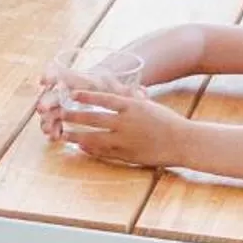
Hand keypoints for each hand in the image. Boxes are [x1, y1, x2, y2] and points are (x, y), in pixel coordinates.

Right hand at [37, 52, 144, 140]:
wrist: (107, 87)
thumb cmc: (115, 90)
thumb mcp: (123, 91)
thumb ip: (131, 94)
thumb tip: (143, 92)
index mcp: (84, 80)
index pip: (65, 74)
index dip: (52, 74)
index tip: (44, 80)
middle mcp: (70, 89)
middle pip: (55, 93)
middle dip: (47, 101)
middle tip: (42, 109)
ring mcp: (64, 101)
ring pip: (51, 110)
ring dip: (48, 119)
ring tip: (47, 130)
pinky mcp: (63, 112)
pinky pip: (55, 121)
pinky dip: (54, 127)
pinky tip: (52, 136)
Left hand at [56, 84, 186, 168]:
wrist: (183, 142)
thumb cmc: (165, 120)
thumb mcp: (147, 104)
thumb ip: (128, 98)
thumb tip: (112, 88)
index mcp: (132, 106)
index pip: (104, 98)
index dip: (86, 96)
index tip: (71, 94)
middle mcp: (127, 122)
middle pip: (94, 118)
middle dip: (74, 116)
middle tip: (59, 114)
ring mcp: (126, 140)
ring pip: (95, 138)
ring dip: (77, 136)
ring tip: (63, 134)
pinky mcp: (127, 154)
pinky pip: (104, 152)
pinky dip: (91, 149)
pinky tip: (80, 147)